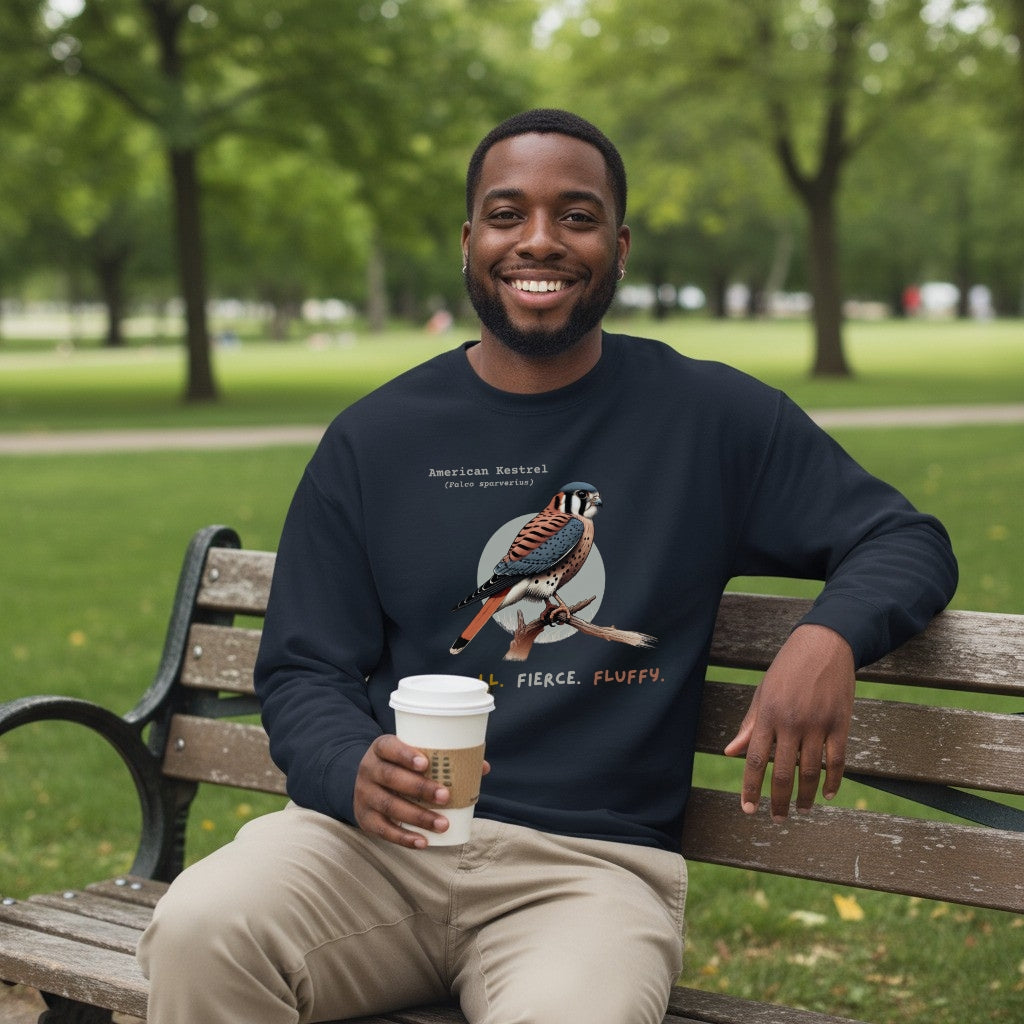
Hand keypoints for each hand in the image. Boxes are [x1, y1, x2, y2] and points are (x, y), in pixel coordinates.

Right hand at [353, 734, 488, 847]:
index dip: (405, 754)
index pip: (388, 747)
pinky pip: (383, 830)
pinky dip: (404, 838)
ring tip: (443, 824)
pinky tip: (423, 842)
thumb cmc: (400, 766)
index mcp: (381, 748)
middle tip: (445, 796)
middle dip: (419, 788)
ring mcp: (364, 795)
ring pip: (389, 805)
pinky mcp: (365, 818)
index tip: (426, 764)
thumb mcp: (412, 756)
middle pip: (391, 777)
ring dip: (418, 817)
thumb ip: (443, 759)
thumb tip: (483, 767)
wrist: (368, 783)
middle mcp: (368, 769)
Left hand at [723, 624, 854, 820]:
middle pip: (782, 773)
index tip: (748, 809)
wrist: (823, 644)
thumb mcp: (763, 693)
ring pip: (810, 772)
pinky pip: (837, 761)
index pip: (755, 760)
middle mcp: (791, 722)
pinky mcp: (840, 723)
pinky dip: (833, 782)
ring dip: (806, 797)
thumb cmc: (787, 670)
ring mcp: (817, 724)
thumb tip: (730, 753)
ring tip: (802, 811)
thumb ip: (749, 725)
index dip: (751, 788)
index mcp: (767, 715)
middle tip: (777, 819)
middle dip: (777, 801)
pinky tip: (827, 795)